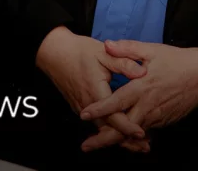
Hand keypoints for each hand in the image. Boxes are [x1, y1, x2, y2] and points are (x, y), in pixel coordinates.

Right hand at [35, 27, 150, 152]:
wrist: (53, 52)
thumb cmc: (78, 51)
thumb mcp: (103, 52)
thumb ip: (123, 63)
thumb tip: (143, 72)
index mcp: (96, 92)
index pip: (113, 117)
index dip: (128, 127)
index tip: (142, 134)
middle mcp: (87, 104)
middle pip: (108, 129)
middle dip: (126, 140)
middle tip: (145, 146)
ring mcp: (81, 107)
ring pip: (101, 128)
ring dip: (117, 136)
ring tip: (136, 143)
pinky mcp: (79, 107)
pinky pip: (95, 122)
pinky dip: (108, 129)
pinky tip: (119, 129)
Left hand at [78, 40, 197, 150]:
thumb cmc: (177, 60)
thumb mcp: (151, 49)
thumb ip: (127, 48)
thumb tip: (107, 45)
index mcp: (141, 88)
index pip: (116, 102)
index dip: (99, 110)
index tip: (83, 115)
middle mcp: (148, 105)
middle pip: (123, 128)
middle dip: (103, 139)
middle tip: (86, 146)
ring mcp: (158, 116)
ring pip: (134, 133)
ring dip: (117, 140)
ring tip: (99, 144)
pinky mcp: (165, 120)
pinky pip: (146, 130)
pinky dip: (133, 136)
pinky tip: (123, 138)